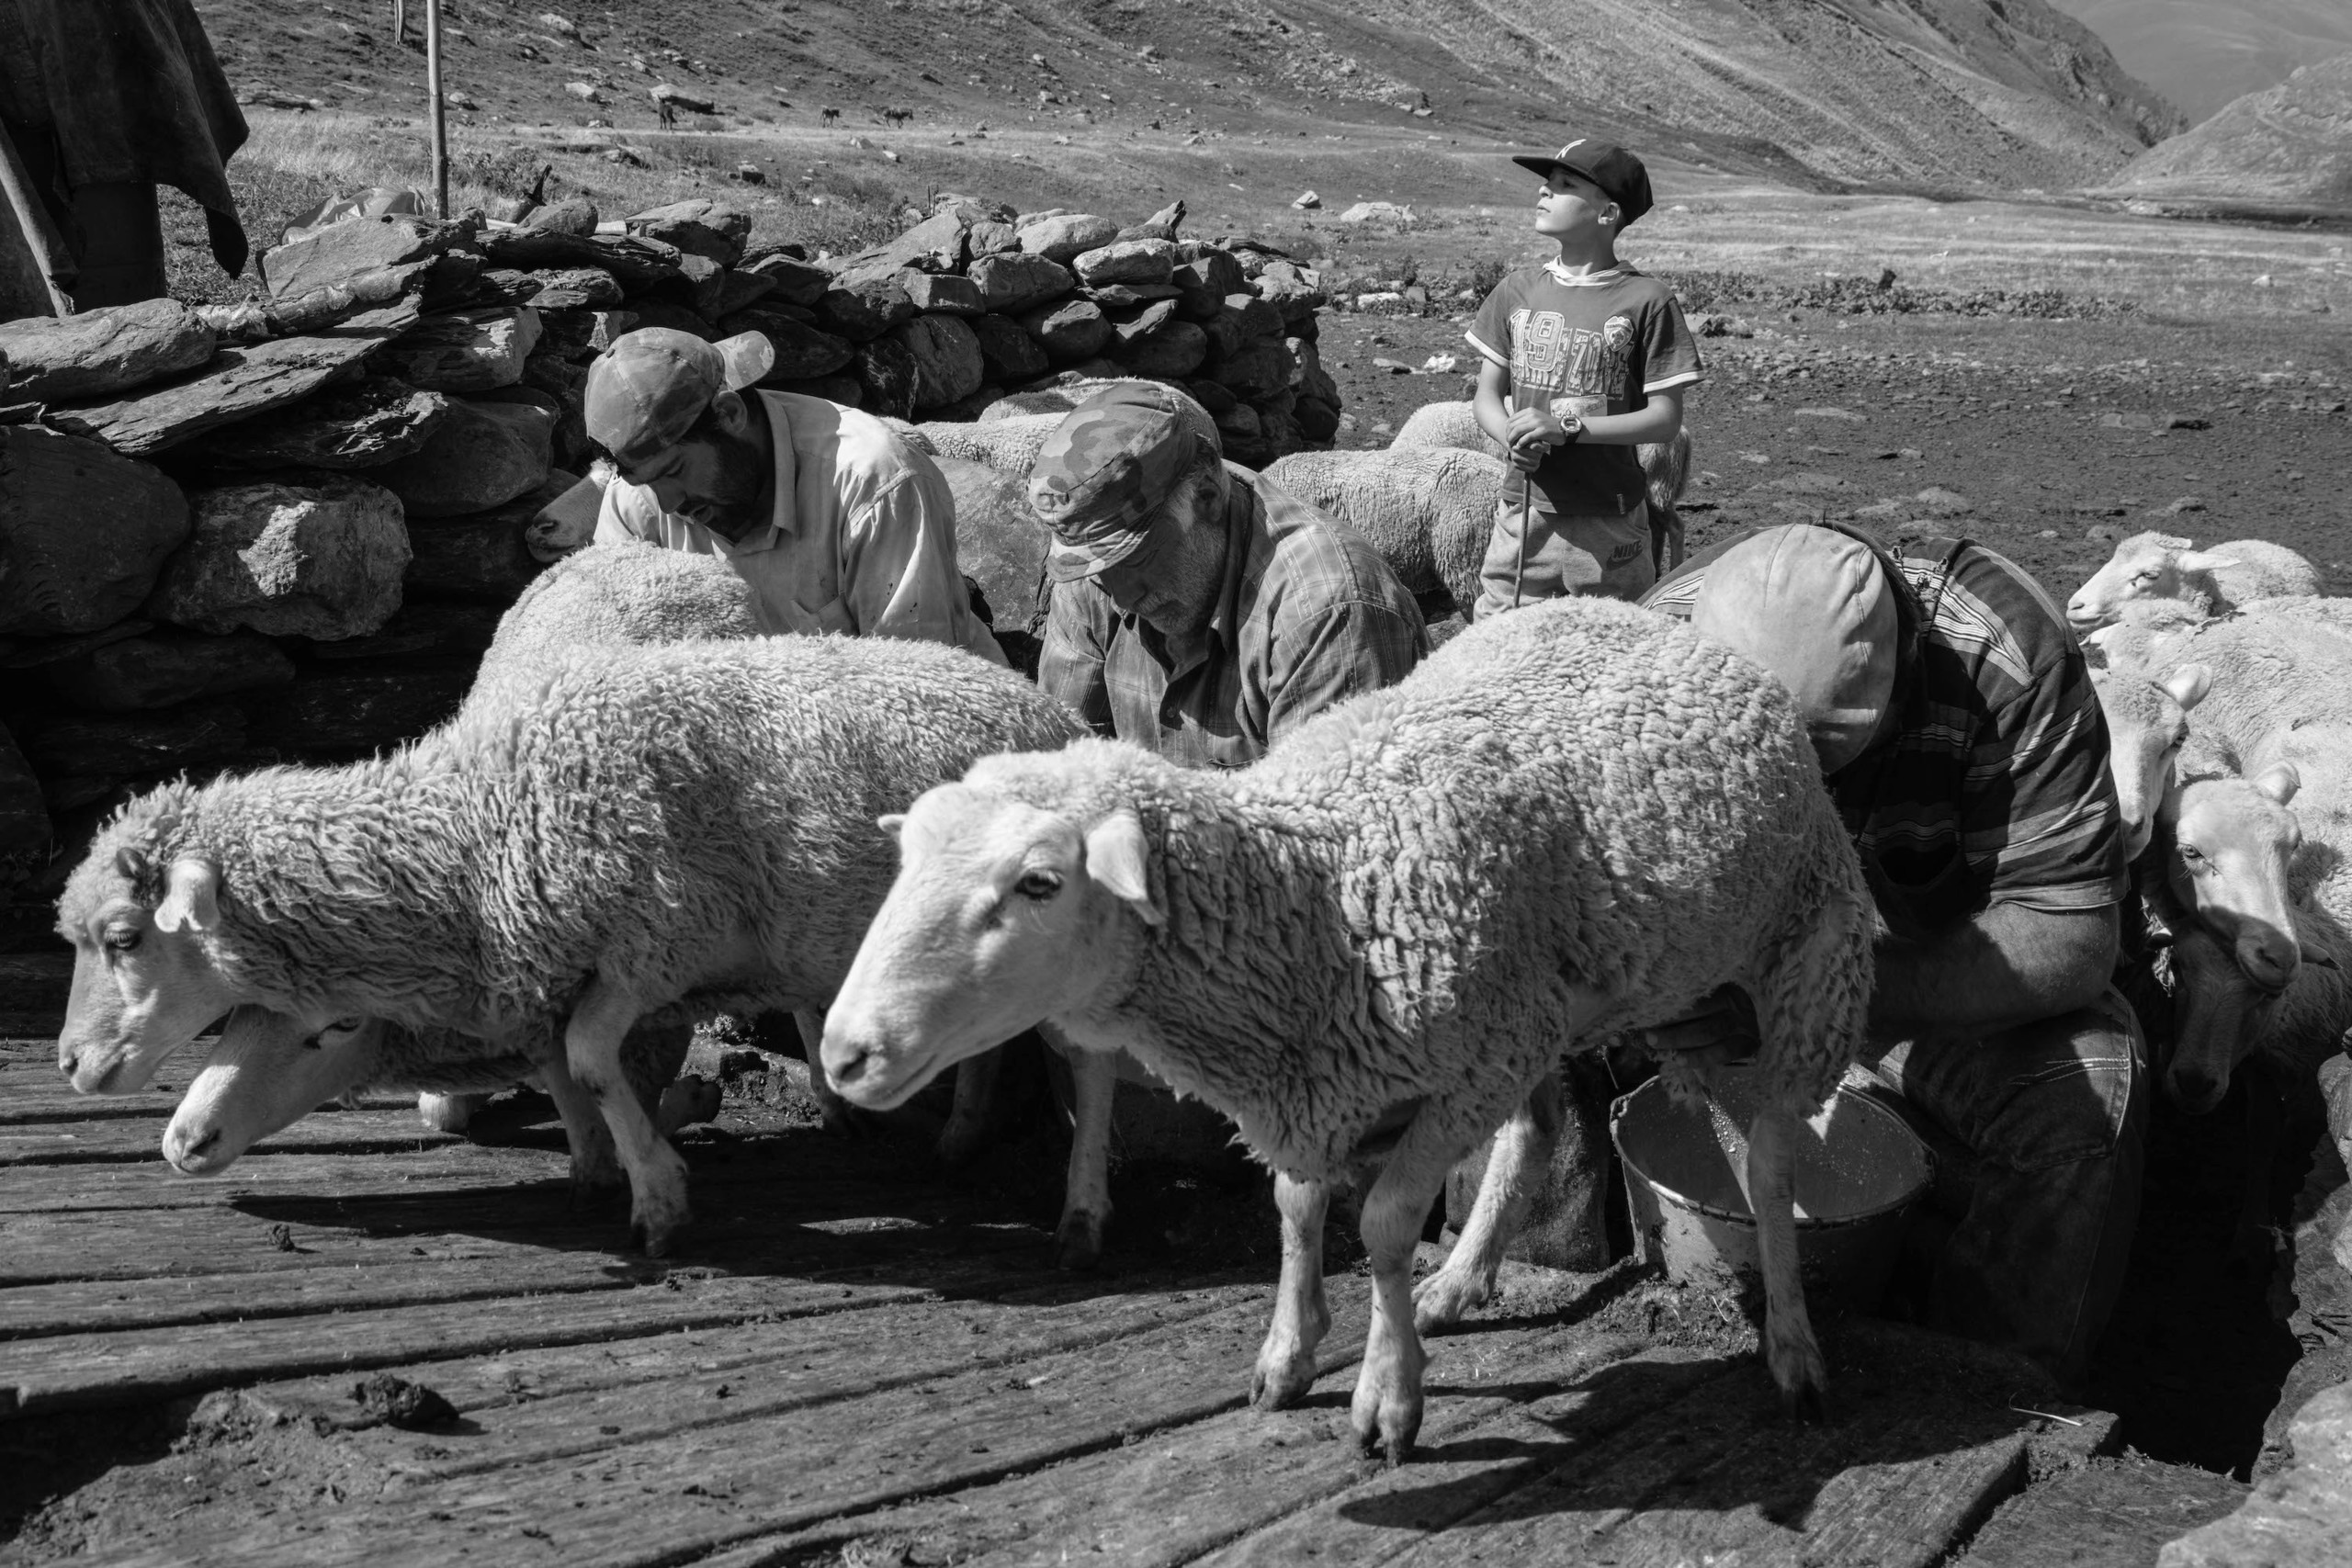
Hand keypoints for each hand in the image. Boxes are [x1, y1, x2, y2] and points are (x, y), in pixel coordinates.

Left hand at [1504, 406, 1573, 470]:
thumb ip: (1523, 420)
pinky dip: (1521, 443)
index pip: (1511, 420)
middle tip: (1508, 443)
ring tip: (1512, 446)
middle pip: (1512, 425)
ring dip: (1513, 440)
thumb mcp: (1535, 419)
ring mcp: (1538, 422)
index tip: (1507, 437)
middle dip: (1508, 435)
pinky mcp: (1542, 431)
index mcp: (1529, 411)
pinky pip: (1527, 437)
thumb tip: (1508, 425)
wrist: (1564, 428)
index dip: (1506, 430)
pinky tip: (1520, 446)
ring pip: (1518, 431)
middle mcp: (1532, 415)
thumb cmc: (1548, 426)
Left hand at [1641, 985, 1759, 1067]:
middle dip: (1670, 1021)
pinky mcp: (1750, 1044)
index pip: (1695, 992)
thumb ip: (1691, 1002)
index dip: (1671, 1001)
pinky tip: (1680, 1061)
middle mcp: (1736, 1002)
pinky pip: (1723, 1052)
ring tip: (1656, 1044)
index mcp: (1725, 986)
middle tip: (1647, 1031)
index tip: (1646, 1008)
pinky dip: (1700, 1057)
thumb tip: (1653, 1009)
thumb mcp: (1714, 1001)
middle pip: (1699, 1010)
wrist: (1764, 1030)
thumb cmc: (1725, 1015)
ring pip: (1709, 1031)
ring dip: (1679, 1039)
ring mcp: (1745, 1023)